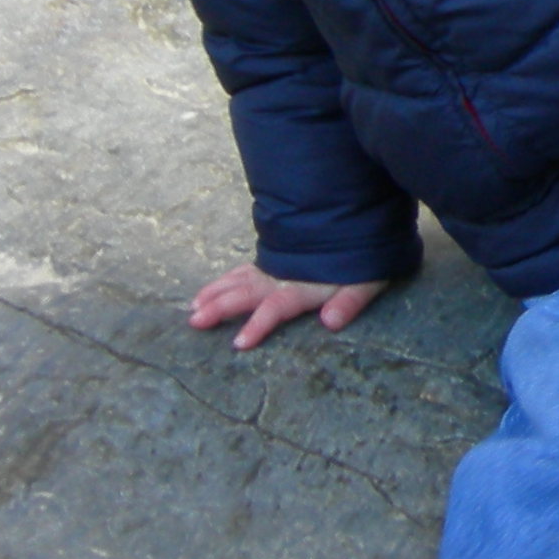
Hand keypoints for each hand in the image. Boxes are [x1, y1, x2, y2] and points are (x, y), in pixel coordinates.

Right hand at [187, 261, 388, 348]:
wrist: (354, 214)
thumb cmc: (362, 254)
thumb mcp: (366, 280)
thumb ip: (349, 301)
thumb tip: (330, 322)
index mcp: (303, 286)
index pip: (276, 308)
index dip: (258, 325)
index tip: (239, 343)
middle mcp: (282, 276)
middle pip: (246, 293)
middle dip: (220, 308)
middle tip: (194, 321)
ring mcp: (274, 266)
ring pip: (237, 280)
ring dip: (214, 294)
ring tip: (193, 309)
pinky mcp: (272, 259)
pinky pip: (241, 271)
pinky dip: (222, 281)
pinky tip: (209, 290)